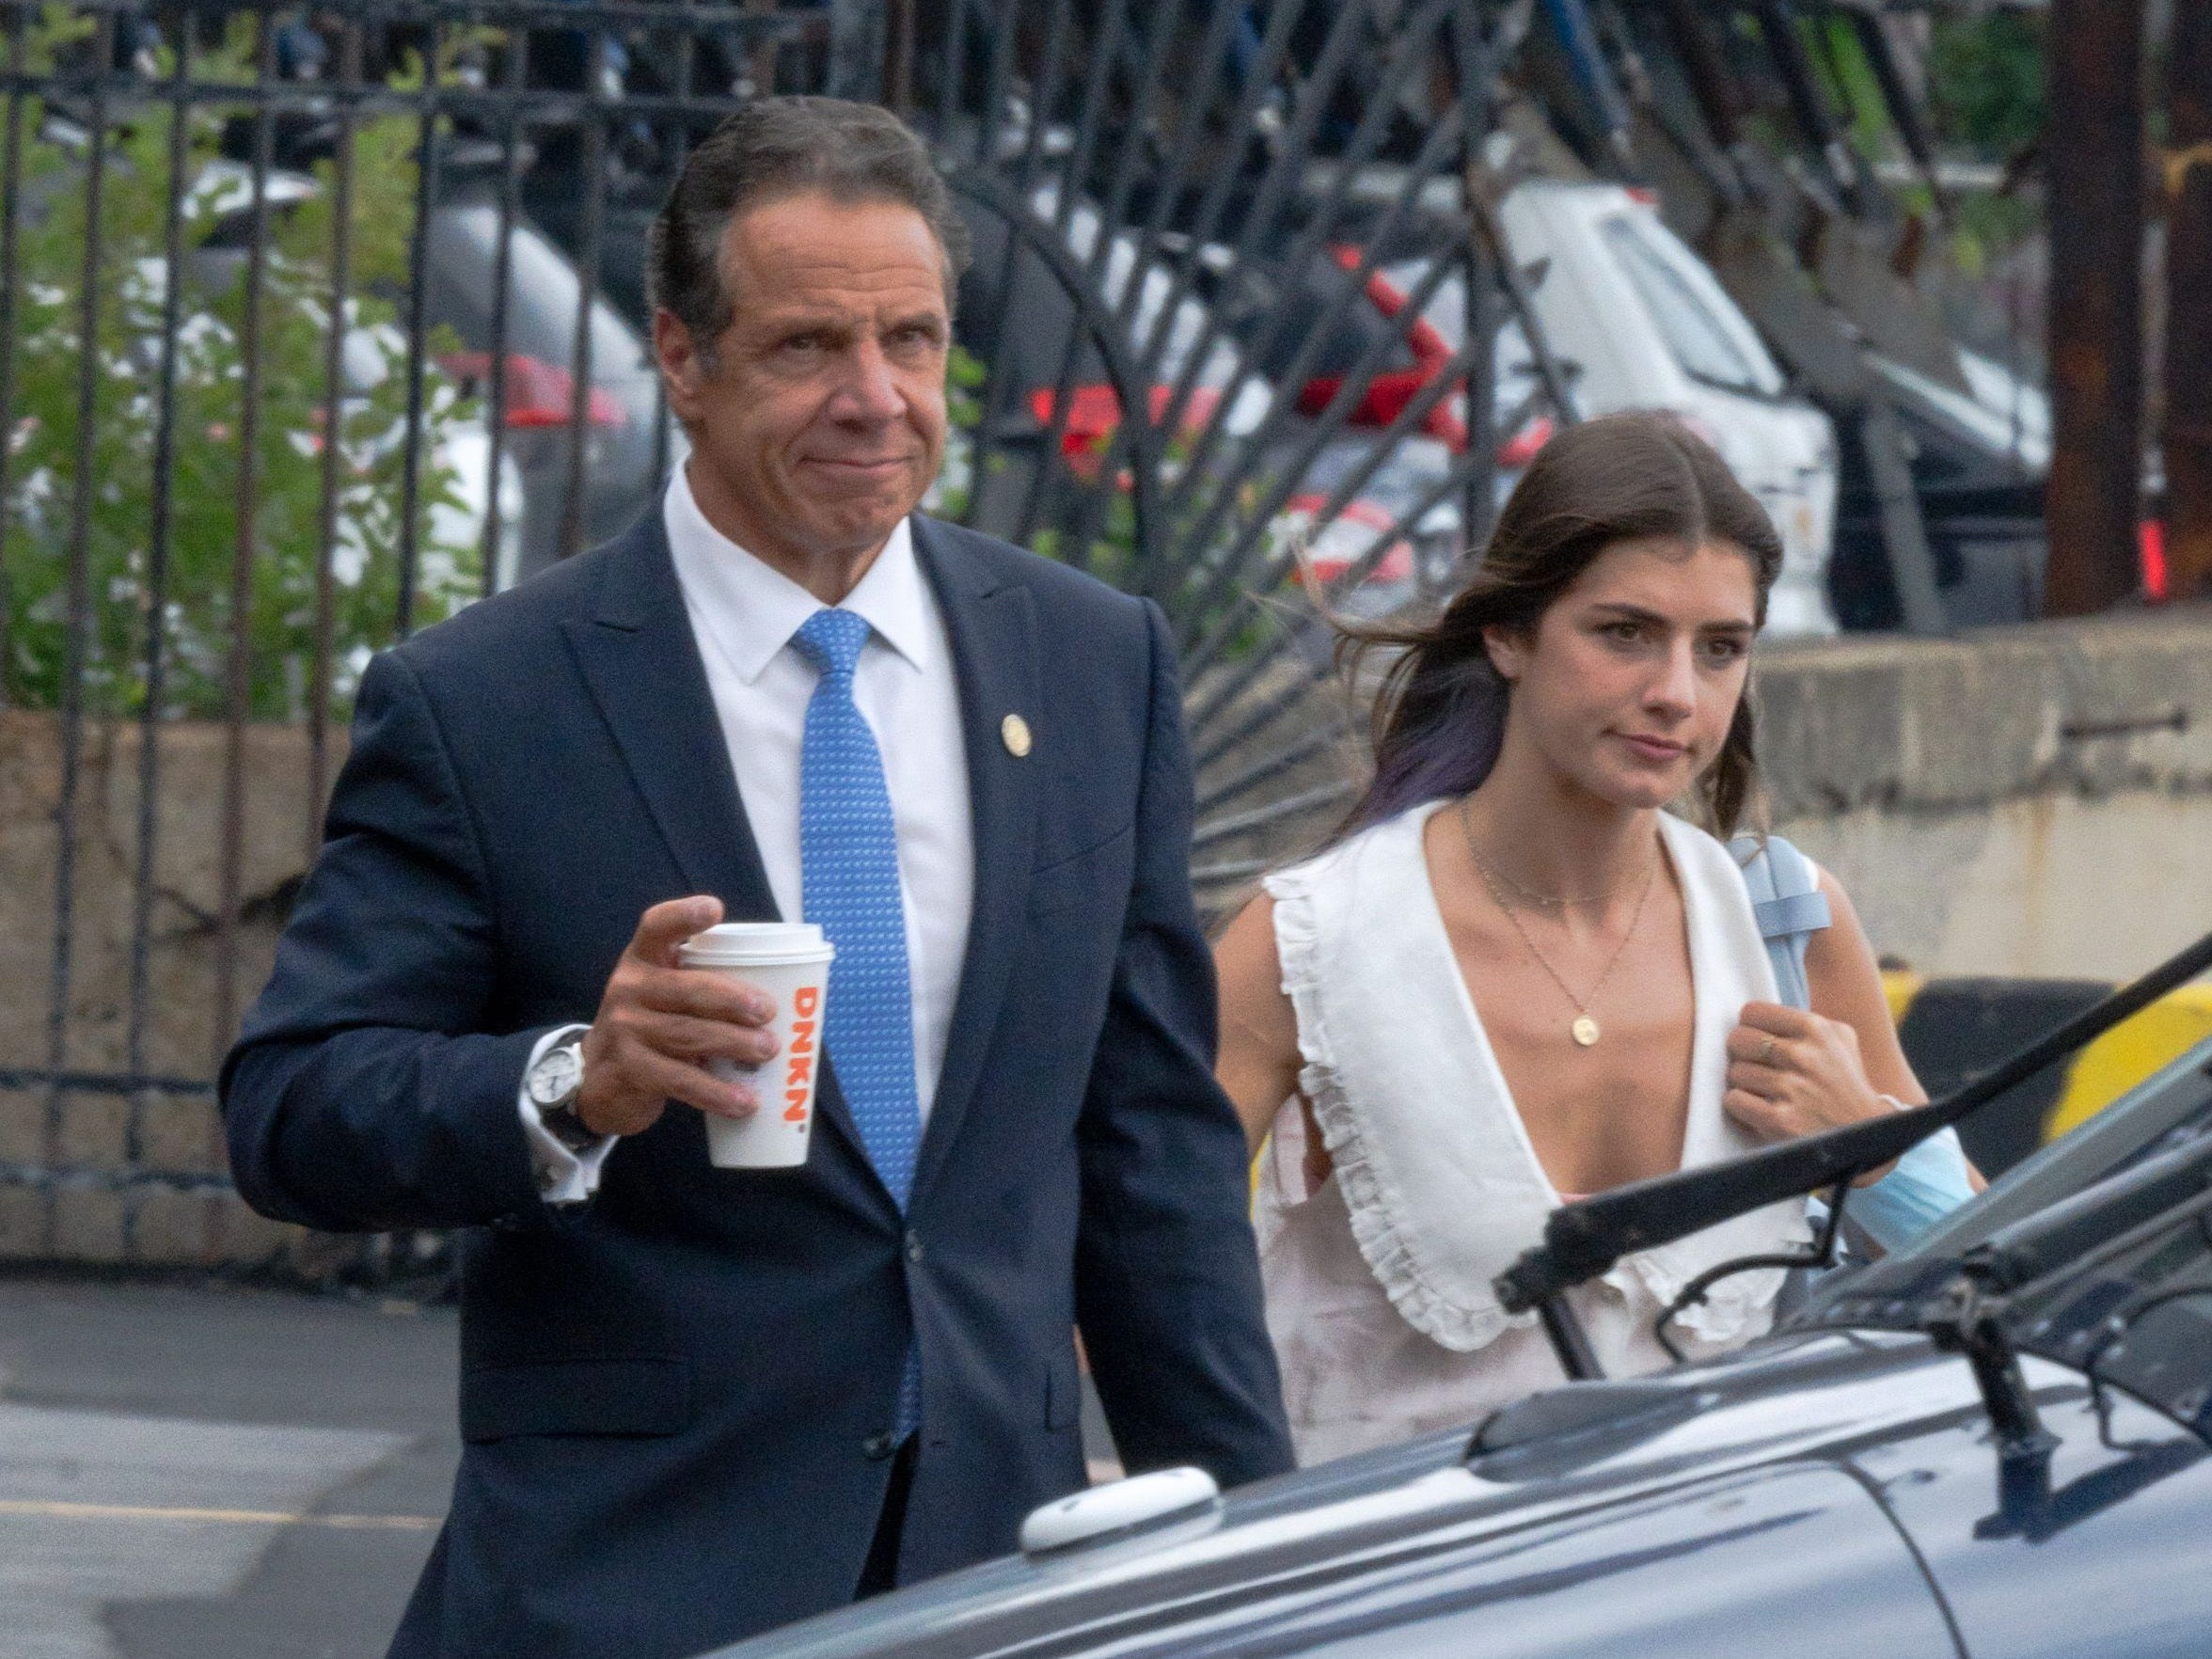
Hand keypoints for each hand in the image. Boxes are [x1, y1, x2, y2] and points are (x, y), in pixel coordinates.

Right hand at [576, 896, 780, 1137]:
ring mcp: (625, 1030)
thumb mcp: (662, 995)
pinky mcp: (629, 1070)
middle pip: (686, 988)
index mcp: (642, 960)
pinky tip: (745, 1102)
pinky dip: (717, 1093)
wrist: (599, 1082)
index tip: (714, 909)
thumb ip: (701, 984)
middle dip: (732, 998)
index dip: (683, 916)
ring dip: (734, 1044)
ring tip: (767, 1051)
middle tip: (769, 1011)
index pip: (656, 927)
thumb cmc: (651, 1026)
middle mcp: (628, 988)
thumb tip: (779, 993)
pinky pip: (681, 1081)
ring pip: (688, 1035)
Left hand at [1723, 1002, 1896, 1177]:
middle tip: (1757, 1066)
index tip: (1756, 1039)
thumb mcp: (1839, 1038)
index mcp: (1815, 1029)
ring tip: (1763, 1090)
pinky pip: (1734, 1101)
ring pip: (1735, 1072)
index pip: (1751, 1013)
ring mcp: (1792, 1089)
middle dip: (1742, 1054)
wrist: (1867, 1131)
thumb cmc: (1846, 1082)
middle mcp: (1803, 1056)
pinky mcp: (1780, 1120)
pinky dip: (1741, 1106)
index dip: (1749, 1027)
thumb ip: (1801, 1022)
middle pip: (1738, 1040)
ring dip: (1744, 1083)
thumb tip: (1754, 1015)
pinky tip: (1759, 1108)